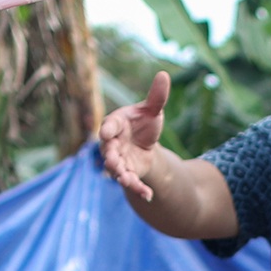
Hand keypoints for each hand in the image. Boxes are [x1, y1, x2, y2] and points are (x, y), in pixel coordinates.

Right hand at [98, 74, 170, 204]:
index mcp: (116, 123)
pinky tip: (148, 195)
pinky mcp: (128, 173)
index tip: (106, 132)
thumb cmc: (144, 122)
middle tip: (112, 162)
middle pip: (108, 150)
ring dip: (121, 175)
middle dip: (109, 157)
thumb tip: (164, 75)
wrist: (146, 143)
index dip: (107, 128)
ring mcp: (118, 159)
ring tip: (128, 181)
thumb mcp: (153, 110)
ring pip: (116, 169)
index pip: (109, 124)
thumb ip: (157, 97)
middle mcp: (113, 143)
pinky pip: (131, 182)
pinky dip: (138, 189)